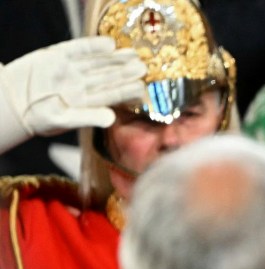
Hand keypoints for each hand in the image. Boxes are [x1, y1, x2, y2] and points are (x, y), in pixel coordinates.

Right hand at [0, 37, 146, 152]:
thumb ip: (88, 117)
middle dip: (126, 71)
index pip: (112, 94)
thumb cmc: (37, 116)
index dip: (127, 89)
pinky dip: (92, 46)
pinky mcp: (58, 55)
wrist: (11, 102)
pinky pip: (78, 48)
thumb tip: (112, 119)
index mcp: (87, 101)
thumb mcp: (62, 120)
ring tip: (132, 54)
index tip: (143, 86)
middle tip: (144, 66)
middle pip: (109, 76)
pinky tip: (109, 44)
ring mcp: (71, 69)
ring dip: (115, 58)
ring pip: (98, 62)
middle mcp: (83, 84)